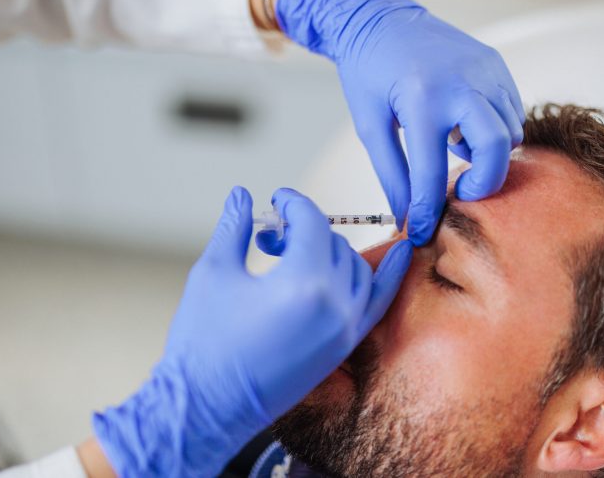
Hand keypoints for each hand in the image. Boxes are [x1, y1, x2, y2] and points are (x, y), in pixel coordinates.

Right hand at [92, 186, 411, 476]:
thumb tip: (241, 195)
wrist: (206, 409)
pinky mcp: (344, 346)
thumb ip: (234, 227)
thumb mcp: (214, 273)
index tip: (276, 200)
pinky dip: (389, 275)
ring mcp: (345, 328)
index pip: (312, 223)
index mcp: (303, 282)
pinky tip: (400, 252)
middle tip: (271, 237)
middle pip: (333, 243)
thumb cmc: (203, 342)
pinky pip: (378, 302)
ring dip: (331, 250)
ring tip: (296, 255)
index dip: (292, 204)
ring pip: (356, 267)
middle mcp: (335, 304)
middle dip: (302, 231)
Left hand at [277, 0, 524, 244]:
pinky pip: (511, 110)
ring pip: (510, 131)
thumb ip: (392, 175)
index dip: (428, 210)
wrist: (380, 19)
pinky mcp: (495, 64)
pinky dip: (495, 129)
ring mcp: (485, 70)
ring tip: (454, 147)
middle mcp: (461, 83)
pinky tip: (464, 126)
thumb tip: (407, 217)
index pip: (432, 173)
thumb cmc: (369, 71)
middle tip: (462, 192)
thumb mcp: (371, 126)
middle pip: (496, 149)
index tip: (424, 230)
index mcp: (422, 100)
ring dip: (489, 153)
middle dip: (484, 183)